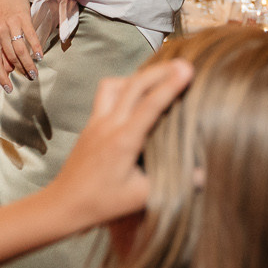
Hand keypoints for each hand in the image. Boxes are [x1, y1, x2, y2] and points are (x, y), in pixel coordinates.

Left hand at [0, 0, 39, 91]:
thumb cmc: (1, 12)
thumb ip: (0, 49)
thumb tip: (8, 69)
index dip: (1, 78)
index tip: (9, 90)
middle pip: (10, 59)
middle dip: (20, 72)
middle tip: (30, 79)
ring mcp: (10, 25)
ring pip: (20, 51)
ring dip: (28, 64)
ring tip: (35, 73)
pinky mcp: (22, 18)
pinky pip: (30, 37)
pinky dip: (35, 48)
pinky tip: (40, 57)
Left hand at [45, 60, 192, 223]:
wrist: (63, 204)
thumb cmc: (101, 203)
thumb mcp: (139, 198)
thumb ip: (172, 185)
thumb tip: (203, 175)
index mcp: (123, 141)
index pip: (150, 105)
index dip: (170, 85)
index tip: (187, 68)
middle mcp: (108, 125)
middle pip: (134, 85)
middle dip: (160, 71)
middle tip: (182, 63)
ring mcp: (96, 122)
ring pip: (114, 84)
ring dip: (137, 76)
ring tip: (157, 77)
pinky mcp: (89, 125)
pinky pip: (105, 95)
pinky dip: (122, 87)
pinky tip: (133, 96)